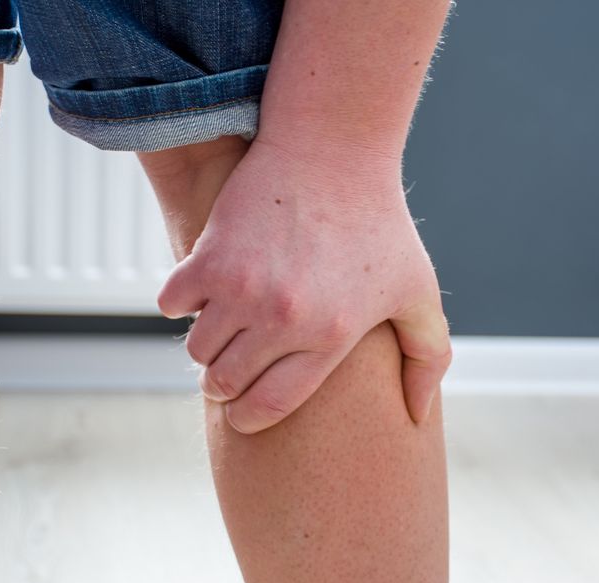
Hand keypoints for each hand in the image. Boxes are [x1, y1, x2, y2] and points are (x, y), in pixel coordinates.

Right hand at [157, 139, 450, 433]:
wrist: (334, 149)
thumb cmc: (381, 223)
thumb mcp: (419, 291)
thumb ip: (427, 358)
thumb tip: (418, 416)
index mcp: (332, 336)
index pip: (270, 405)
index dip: (250, 417)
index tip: (244, 415)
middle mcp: (285, 318)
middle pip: (227, 381)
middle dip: (224, 385)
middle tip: (229, 372)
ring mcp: (243, 288)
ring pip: (197, 349)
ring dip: (205, 346)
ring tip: (220, 333)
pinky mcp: (210, 255)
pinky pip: (171, 303)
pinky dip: (179, 302)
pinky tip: (202, 292)